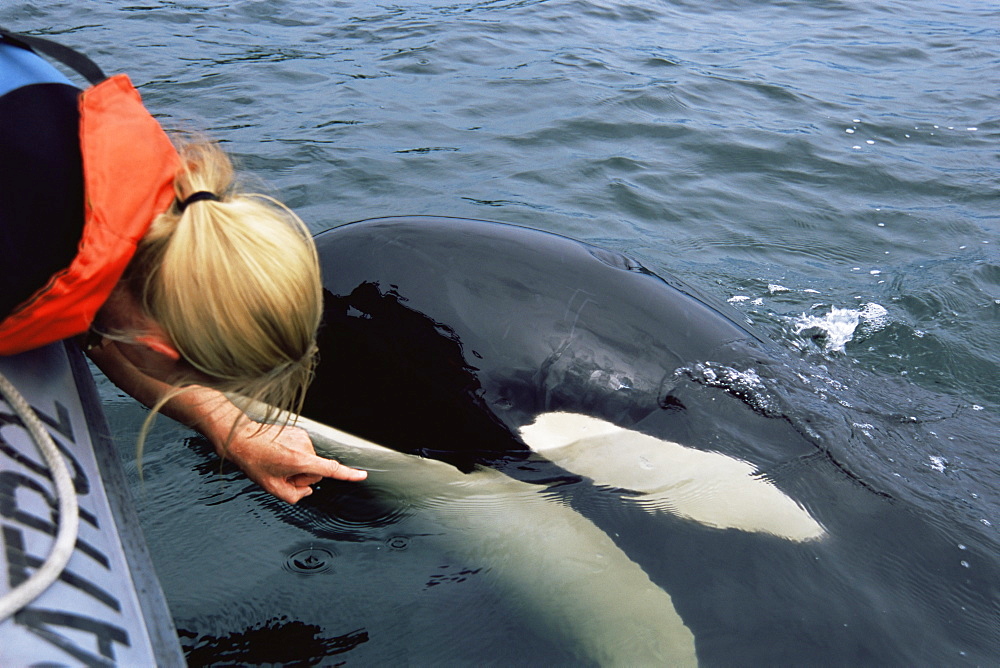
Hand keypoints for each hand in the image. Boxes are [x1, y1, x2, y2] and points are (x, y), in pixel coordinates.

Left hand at [223, 420, 367, 503]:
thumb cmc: (254, 461)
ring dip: (298, 466)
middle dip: (303, 476)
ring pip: (310, 460)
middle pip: (316, 470)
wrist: (243, 438)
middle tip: (283, 475)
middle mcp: (304, 446)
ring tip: (278, 463)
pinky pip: (304, 451)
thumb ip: (294, 496)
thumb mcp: (272, 487)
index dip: (348, 474)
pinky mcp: (299, 432)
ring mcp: (302, 437)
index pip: (330, 469)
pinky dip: (295, 456)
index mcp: (300, 460)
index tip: (362, 475)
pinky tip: (279, 455)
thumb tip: (306, 491)